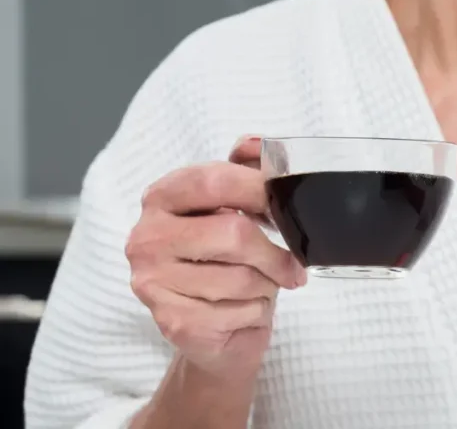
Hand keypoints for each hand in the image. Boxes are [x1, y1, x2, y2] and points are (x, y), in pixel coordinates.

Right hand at [126, 136, 305, 379]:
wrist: (210, 328)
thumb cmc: (225, 260)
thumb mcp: (234, 208)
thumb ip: (246, 170)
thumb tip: (255, 144)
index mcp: (161, 198)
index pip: (214, 181)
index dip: (259, 189)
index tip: (286, 204)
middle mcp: (147, 237)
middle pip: (233, 234)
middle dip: (274, 254)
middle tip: (291, 266)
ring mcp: (153, 282)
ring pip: (242, 278)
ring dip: (267, 286)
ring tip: (260, 287)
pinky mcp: (172, 322)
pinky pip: (239, 312)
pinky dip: (257, 313)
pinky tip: (244, 311)